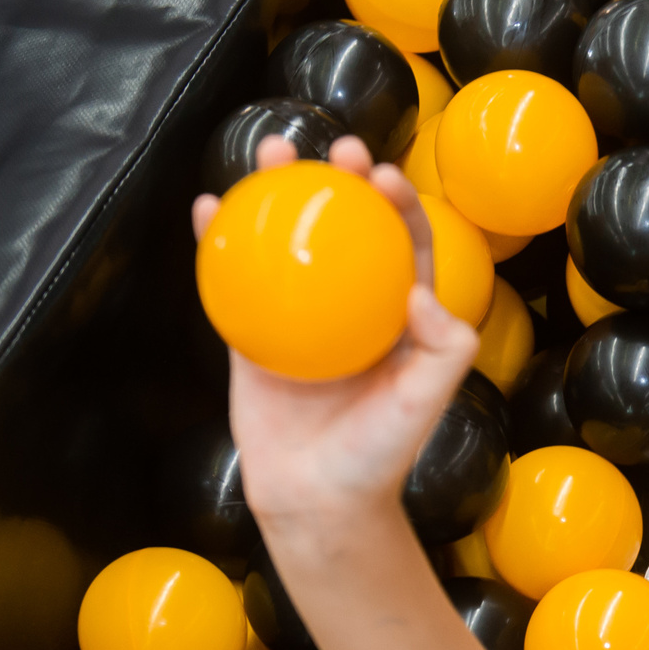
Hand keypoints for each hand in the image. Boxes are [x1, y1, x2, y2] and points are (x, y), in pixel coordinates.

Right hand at [191, 135, 480, 543]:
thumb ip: (442, 349)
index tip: (383, 176)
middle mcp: (353, 310)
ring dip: (279, 191)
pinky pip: (235, 278)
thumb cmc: (379, 456)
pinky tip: (206, 207)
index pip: (407, 245)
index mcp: (400, 319)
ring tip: (270, 152)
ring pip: (290, 241)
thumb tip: (419, 292)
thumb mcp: (425, 404)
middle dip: (344, 180)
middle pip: (349, 229)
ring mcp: (302, 318)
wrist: (316, 502)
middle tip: (333, 147)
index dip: (400, 204)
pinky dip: (219, 240)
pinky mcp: (255, 335)